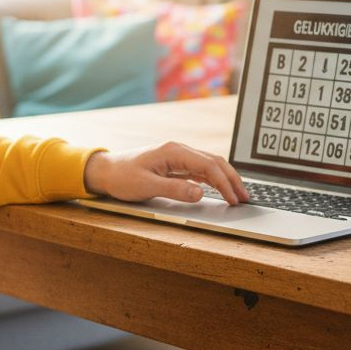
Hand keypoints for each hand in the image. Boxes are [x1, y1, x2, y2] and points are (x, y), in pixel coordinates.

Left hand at [83, 142, 249, 204]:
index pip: (208, 165)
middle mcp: (179, 150)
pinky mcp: (175, 164)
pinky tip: (221, 189)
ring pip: (210, 165)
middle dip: (232, 179)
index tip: (234, 199)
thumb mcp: (147, 186)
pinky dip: (214, 179)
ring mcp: (178, 157)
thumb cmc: (122, 177)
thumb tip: (201, 193)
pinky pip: (200, 170)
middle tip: (244, 197)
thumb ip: (175, 190)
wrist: (106, 171)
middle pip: (214, 162)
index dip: (225, 183)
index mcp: (174, 152)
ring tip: (238, 194)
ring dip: (225, 178)